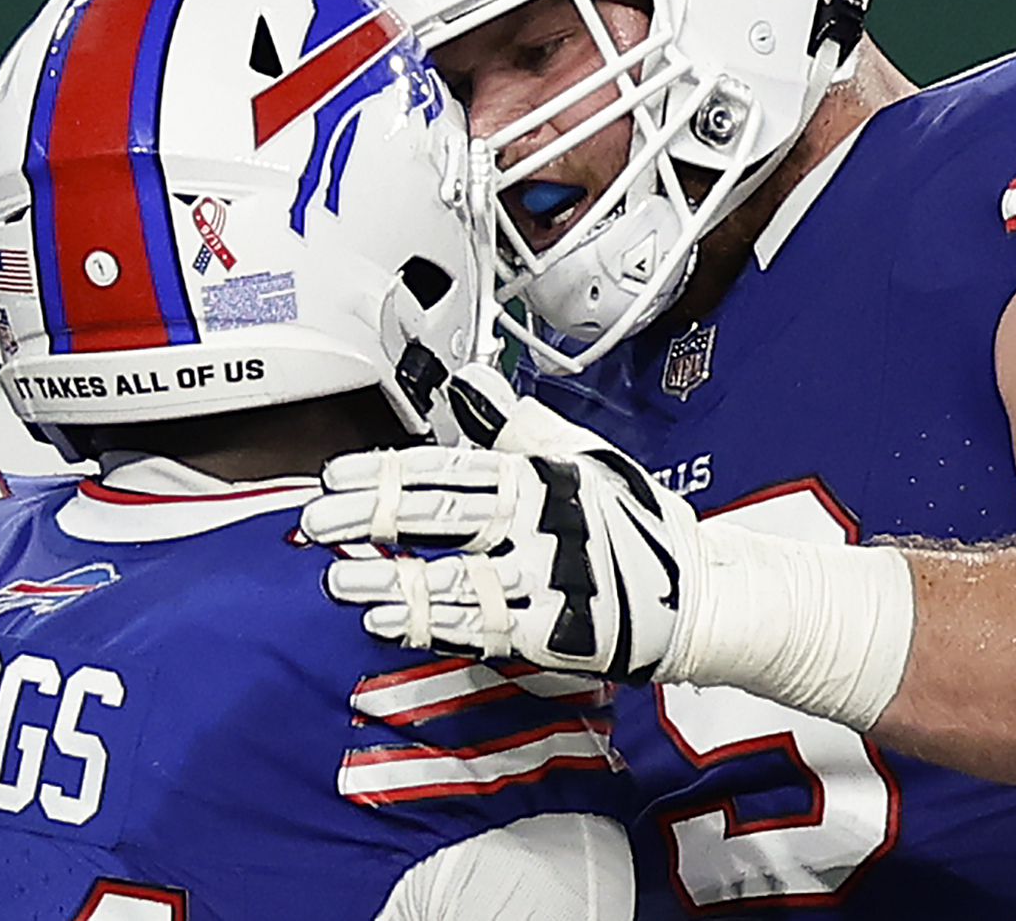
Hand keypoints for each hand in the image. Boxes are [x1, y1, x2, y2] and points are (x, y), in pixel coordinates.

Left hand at [301, 364, 699, 681]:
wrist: (698, 594)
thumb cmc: (634, 521)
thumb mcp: (579, 457)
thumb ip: (514, 424)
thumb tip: (467, 381)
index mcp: (543, 476)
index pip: (451, 469)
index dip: (388, 471)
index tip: (335, 475)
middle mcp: (543, 525)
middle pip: (444, 518)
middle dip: (374, 519)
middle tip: (317, 522)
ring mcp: (549, 581)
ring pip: (455, 580)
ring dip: (391, 582)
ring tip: (338, 580)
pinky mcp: (554, 633)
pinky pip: (480, 629)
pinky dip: (429, 625)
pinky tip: (385, 622)